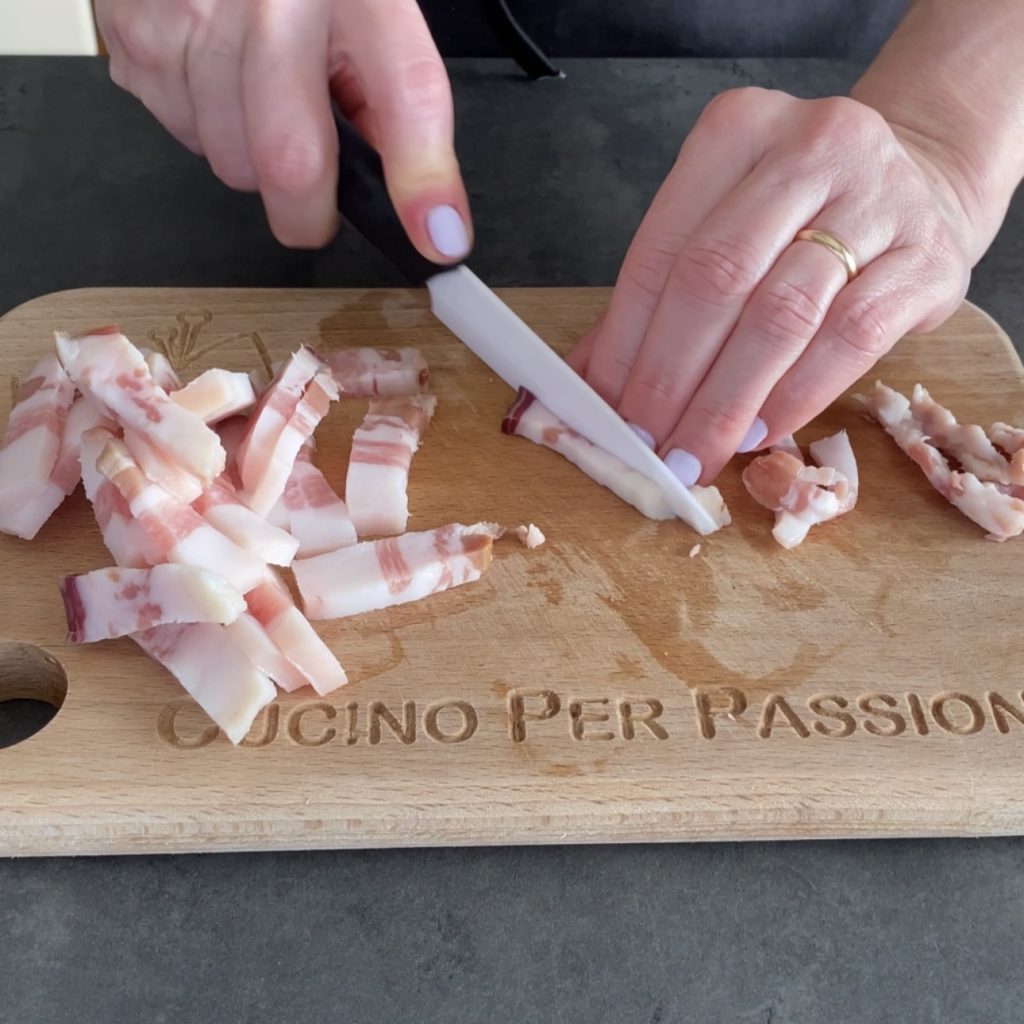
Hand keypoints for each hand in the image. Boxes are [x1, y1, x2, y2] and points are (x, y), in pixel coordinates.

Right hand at [96, 0, 471, 257]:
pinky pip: (184, 136)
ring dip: (253, 159)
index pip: (407, 94)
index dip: (423, 181)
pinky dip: (207, 126)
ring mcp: (193, 13)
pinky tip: (217, 76)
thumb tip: (408, 194)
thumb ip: (390, 97)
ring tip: (260, 94)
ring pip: (232, 163)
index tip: (438, 239)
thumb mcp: (365, 10)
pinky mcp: (137, 38)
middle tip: (317, 210)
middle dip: (309, 215)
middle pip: (290, 159)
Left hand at [571, 87, 974, 485]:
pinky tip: (761, 433)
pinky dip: (797, 395)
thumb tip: (588, 386)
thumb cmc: (801, 220)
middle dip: (670, 379)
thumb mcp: (725, 228)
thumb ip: (656, 300)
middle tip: (647, 447)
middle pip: (716, 280)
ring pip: (781, 314)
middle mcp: (808, 147)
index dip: (626, 343)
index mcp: (735, 131)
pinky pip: (852, 338)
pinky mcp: (929, 255)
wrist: (923, 186)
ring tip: (696, 455)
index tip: (605, 412)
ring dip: (727, 401)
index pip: (661, 253)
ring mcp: (877, 196)